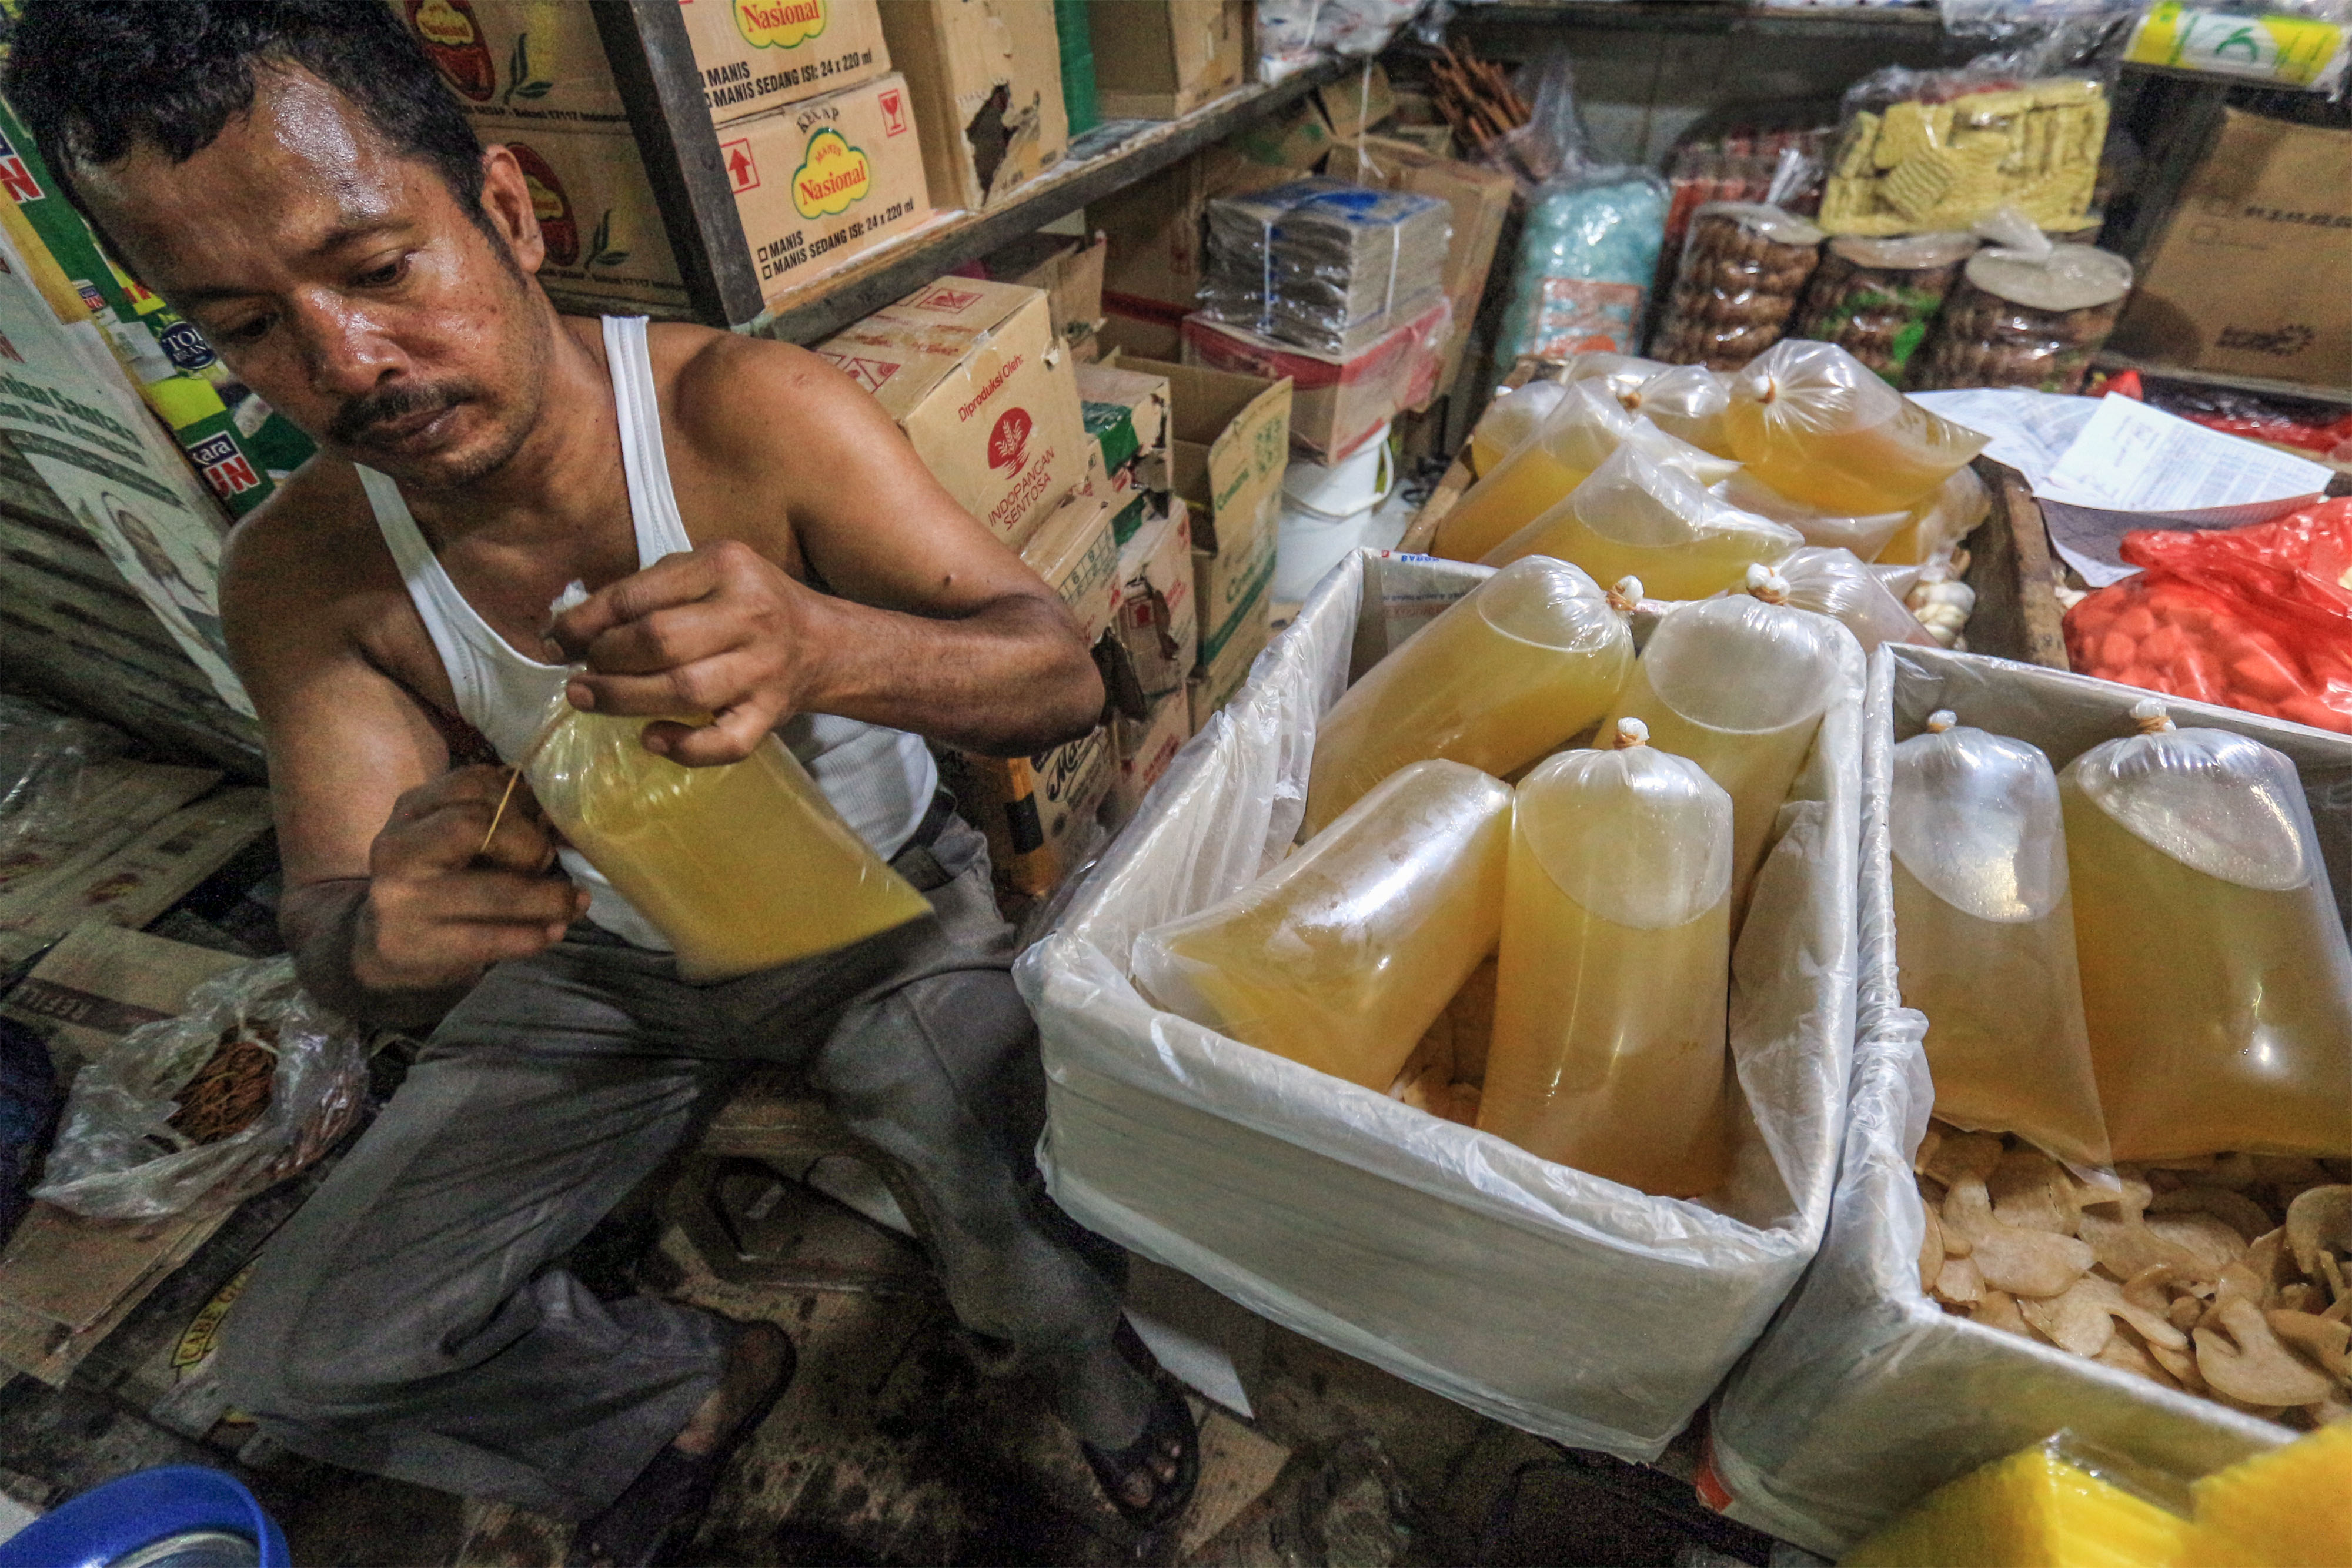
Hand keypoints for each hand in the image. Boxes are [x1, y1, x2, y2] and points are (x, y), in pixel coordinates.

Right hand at [355, 766, 588, 991]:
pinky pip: (487, 939)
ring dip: (545, 898)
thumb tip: (560, 823)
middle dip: (528, 844)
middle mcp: (398, 849)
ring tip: (575, 903)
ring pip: (493, 891)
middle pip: (474, 828)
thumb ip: (495, 822)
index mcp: (411, 811)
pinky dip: (528, 936)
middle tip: (548, 861)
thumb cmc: (436, 881)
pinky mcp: (417, 945)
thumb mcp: (449, 840)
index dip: (517, 799)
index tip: (541, 820)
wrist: (386, 945)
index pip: (469, 785)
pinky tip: (552, 933)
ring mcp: (403, 900)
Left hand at [547, 541, 829, 766]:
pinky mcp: (771, 715)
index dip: (586, 622)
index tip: (556, 640)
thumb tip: (571, 630)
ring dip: (624, 699)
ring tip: (588, 699)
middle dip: (605, 660)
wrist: (823, 643)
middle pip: (659, 642)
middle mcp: (750, 615)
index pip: (638, 596)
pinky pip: (725, 743)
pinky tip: (652, 738)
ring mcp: (764, 669)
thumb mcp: (705, 573)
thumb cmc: (747, 603)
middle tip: (579, 675)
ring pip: (685, 691)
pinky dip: (683, 748)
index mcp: (726, 566)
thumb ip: (647, 592)